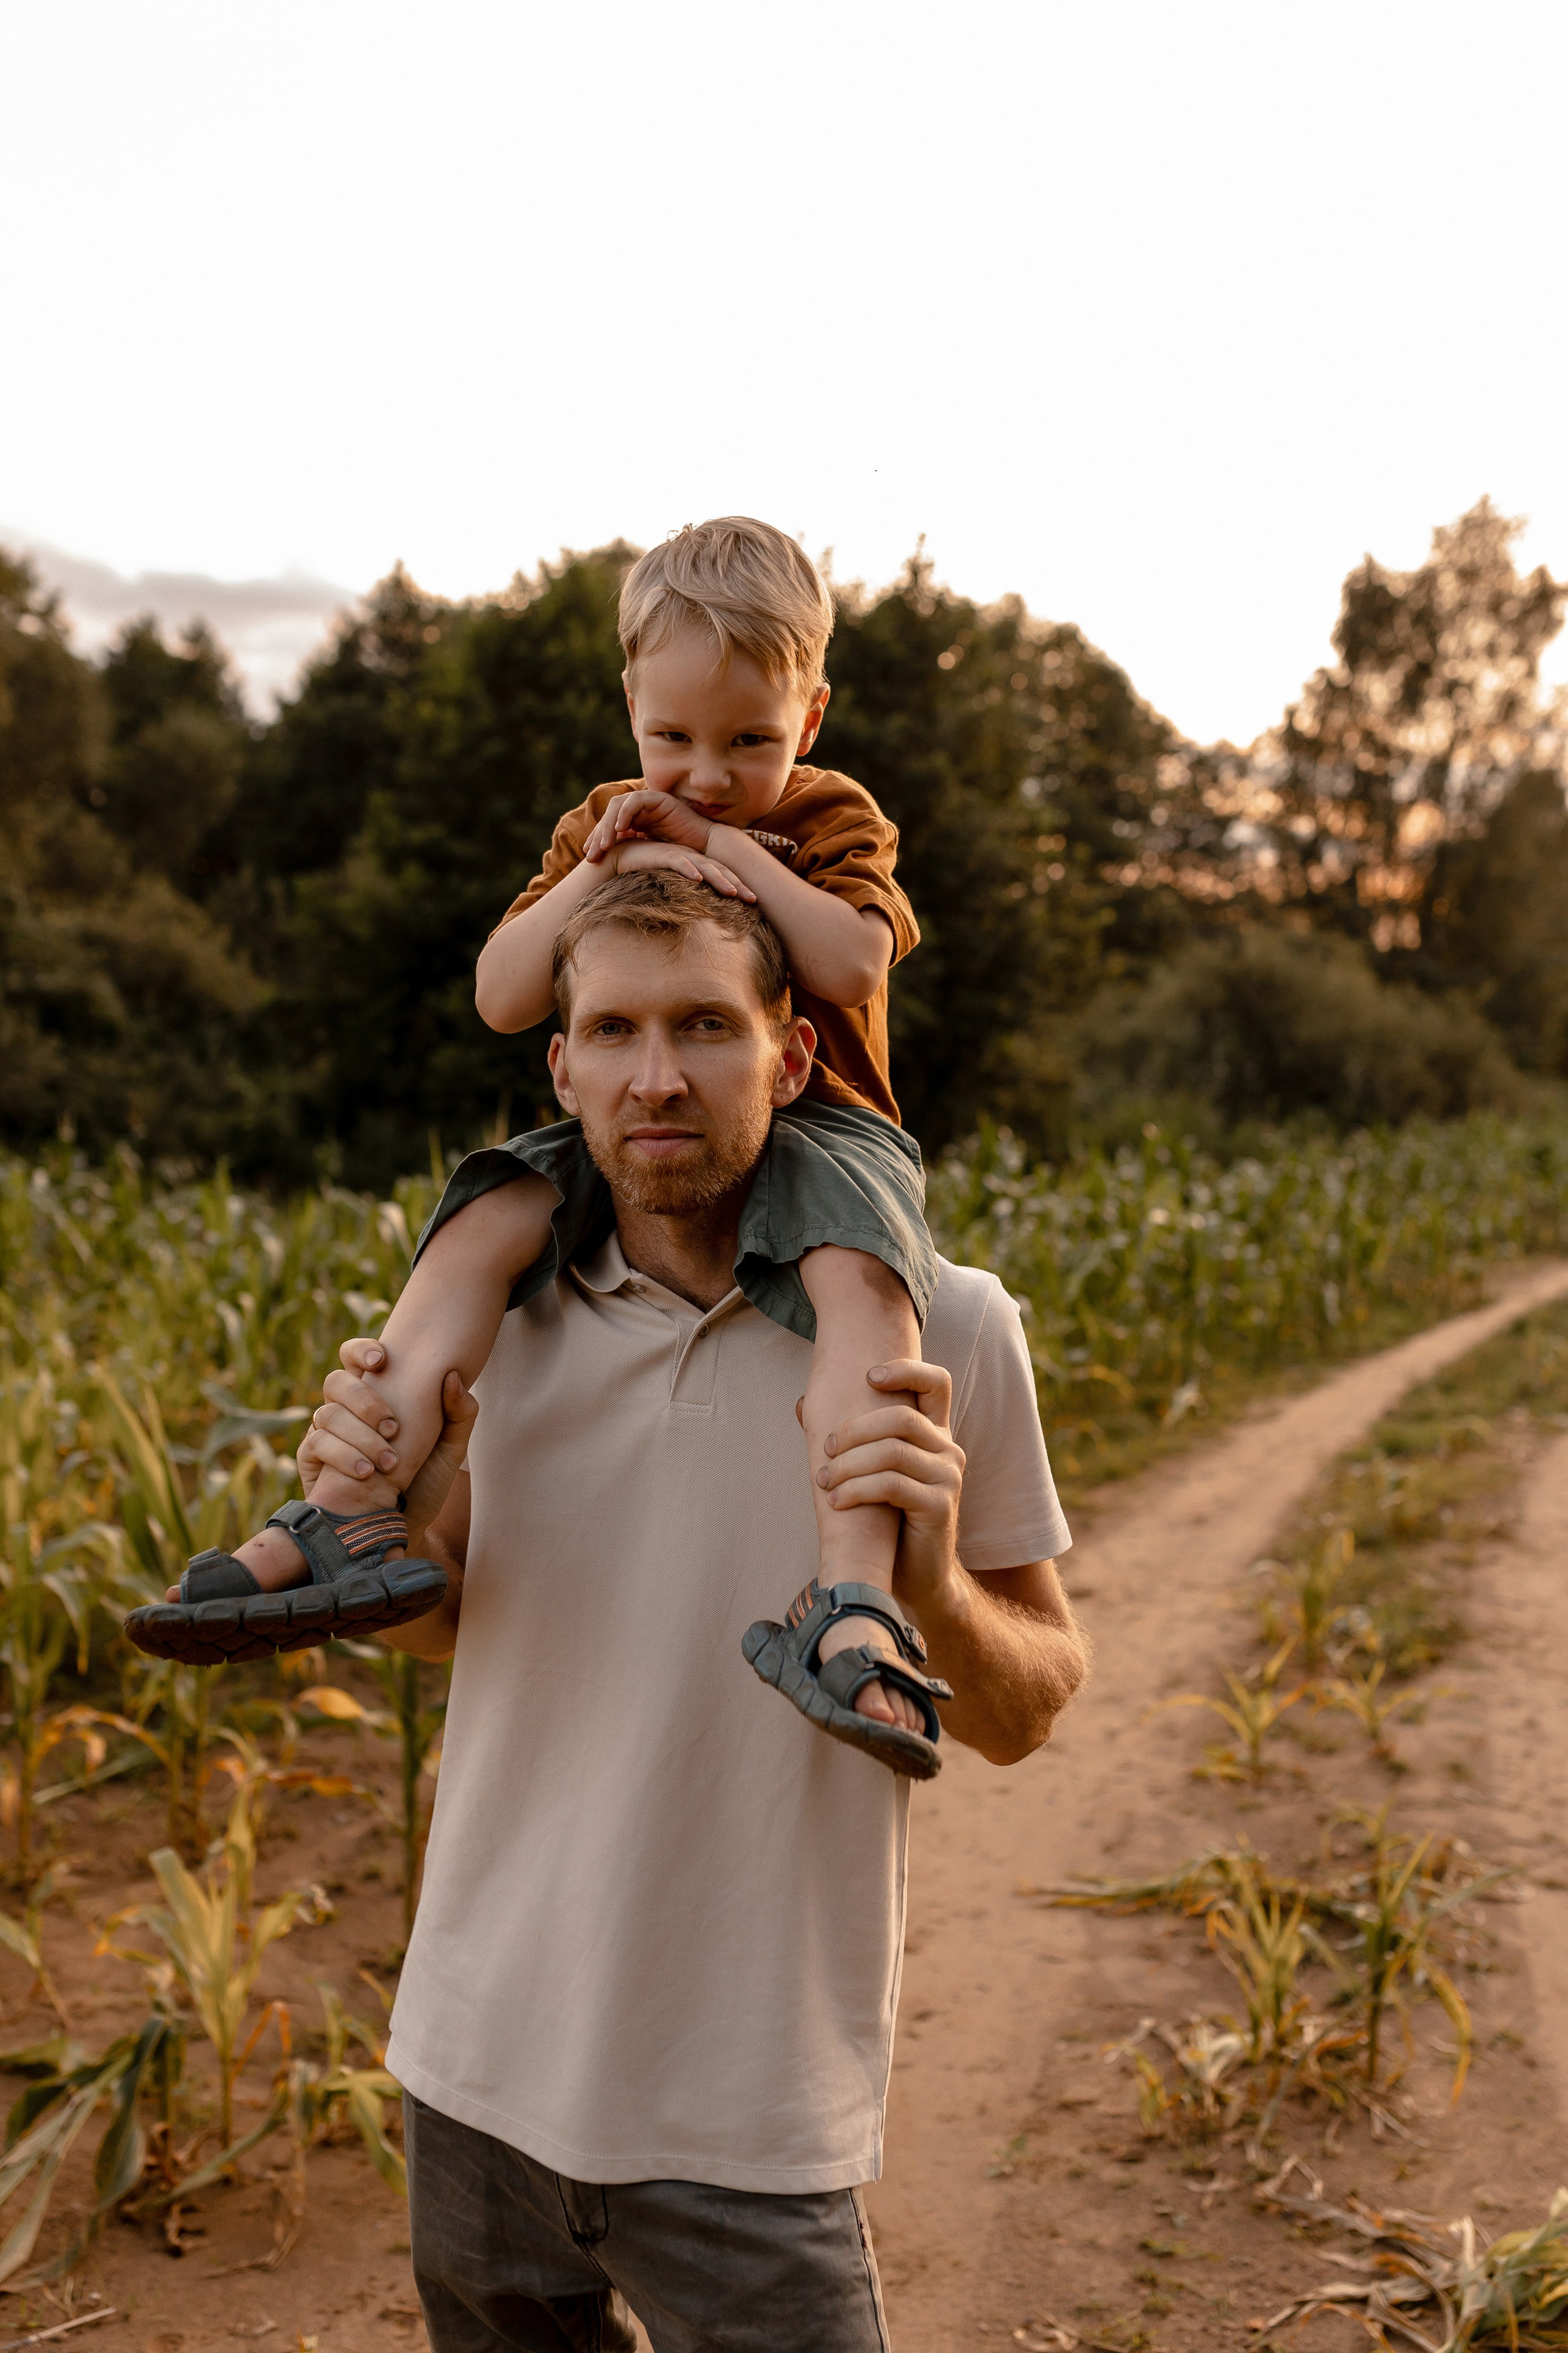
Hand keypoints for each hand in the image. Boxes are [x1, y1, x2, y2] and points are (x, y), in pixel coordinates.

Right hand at [298, 1338, 477, 1549]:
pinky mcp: (313, 1460)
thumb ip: (460, 1415)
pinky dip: (342, 1455)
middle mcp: (348, 1411)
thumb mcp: (450, 1452)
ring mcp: (327, 1433)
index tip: (382, 1359)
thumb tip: (453, 1375)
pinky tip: (367, 1473)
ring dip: (360, 1435)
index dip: (361, 1350)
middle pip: (337, 1380)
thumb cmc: (425, 1486)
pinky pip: (315, 1443)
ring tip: (389, 1462)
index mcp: (378, 1397)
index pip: (357, 1359)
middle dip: (364, 1398)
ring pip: (326, 1412)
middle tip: (393, 1426)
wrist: (403, 1530)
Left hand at [584, 788, 716, 860]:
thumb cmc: (681, 859)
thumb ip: (631, 856)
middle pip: (609, 815)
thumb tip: (608, 871)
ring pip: (618, 805)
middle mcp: (640, 811)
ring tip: (604, 845)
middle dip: (598, 834)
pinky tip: (620, 829)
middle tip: (591, 854)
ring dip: (608, 825)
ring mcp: (648, 803)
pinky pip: (635, 801)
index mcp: (635, 823)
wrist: (706, 850)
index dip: (596, 840)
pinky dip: (625, 813)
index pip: (608, 826)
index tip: (590, 859)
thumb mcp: (648, 858)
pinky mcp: (658, 799)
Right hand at [608, 838, 756, 900]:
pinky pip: (677, 861)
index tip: (753, 903)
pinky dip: (689, 869)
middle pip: (719, 871)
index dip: (738, 887)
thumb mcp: (670, 885)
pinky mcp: (661, 854)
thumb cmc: (647, 874)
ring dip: (719, 879)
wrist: (619, 858)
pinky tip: (698, 879)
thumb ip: (685, 895)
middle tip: (754, 900)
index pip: (722, 875)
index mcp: (696, 864)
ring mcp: (677, 855)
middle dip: (738, 885)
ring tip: (732, 892)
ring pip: (703, 867)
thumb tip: (700, 917)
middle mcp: (691, 858)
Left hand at [815, 1361, 966, 1609]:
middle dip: (855, 1430)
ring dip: (849, 1465)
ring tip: (824, 1482)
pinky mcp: (940, 1506)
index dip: (905, 1370)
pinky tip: (836, 1502)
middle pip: (901, 1417)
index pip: (936, 1383)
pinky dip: (857, 1490)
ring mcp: (948, 1477)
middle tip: (826, 1449)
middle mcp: (947, 1450)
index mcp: (934, 1435)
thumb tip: (803, 1405)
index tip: (868, 1376)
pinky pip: (893, 1485)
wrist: (913, 1577)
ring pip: (893, 1451)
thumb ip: (848, 1439)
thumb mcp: (871, 1473)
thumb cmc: (887, 1521)